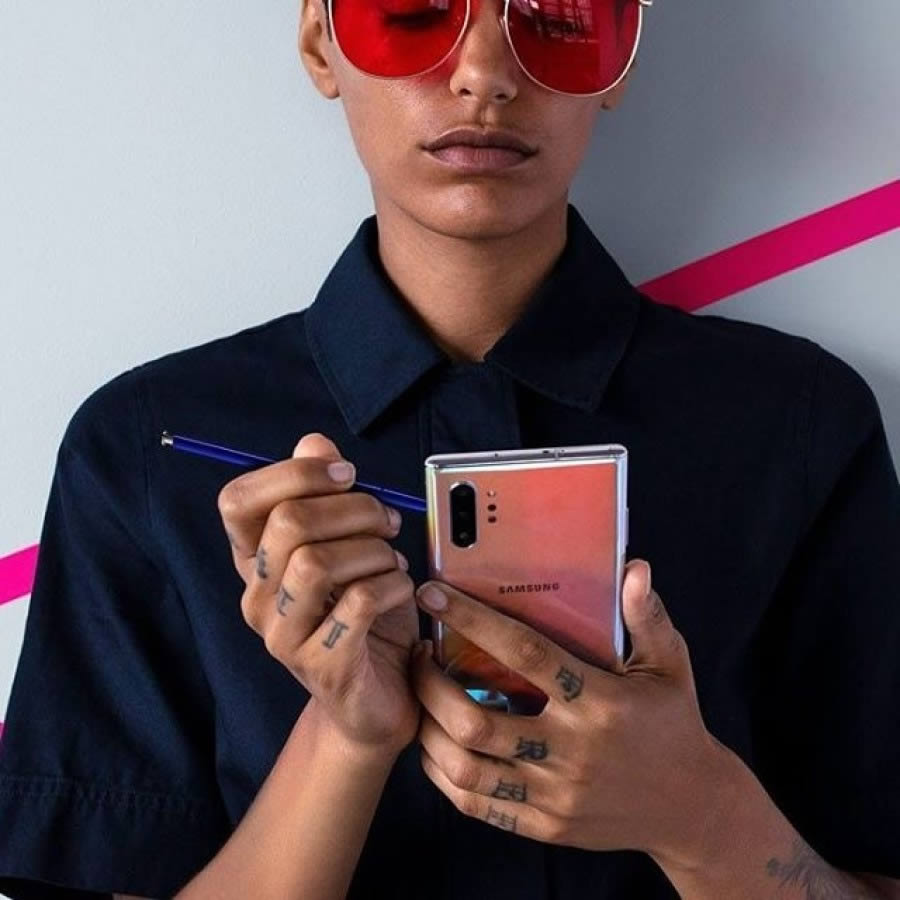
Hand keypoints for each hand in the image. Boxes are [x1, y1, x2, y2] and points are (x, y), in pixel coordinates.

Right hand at [218, 432, 419, 757]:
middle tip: (386, 523)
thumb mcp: (351, 546)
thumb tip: (314, 442)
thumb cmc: (366, 614)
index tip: (347, 475)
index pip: (237, 500)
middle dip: (353, 510)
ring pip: (317, 564)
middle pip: (287, 524)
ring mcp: (283, 636)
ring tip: (393, 562)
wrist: (379, 697)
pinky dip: (392, 586)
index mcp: (256, 561)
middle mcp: (258, 597)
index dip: (293, 473)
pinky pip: (357, 604)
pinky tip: (402, 591)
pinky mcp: (321, 667)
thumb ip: (329, 494)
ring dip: (372, 552)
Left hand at [409, 560, 732, 867]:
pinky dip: (443, 774)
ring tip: (420, 695)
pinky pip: (477, 804)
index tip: (434, 595)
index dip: (472, 621)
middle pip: (476, 720)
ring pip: (466, 767)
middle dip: (430, 683)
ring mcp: (555, 795)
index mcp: (599, 703)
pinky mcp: (545, 826)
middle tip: (417, 654)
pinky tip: (435, 745)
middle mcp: (571, 751)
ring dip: (428, 728)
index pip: (524, 654)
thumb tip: (635, 568)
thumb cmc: (674, 724)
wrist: (693, 809)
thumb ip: (646, 617)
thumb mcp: (670, 666)